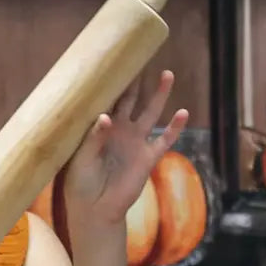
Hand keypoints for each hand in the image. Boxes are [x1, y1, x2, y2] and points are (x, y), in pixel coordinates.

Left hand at [62, 69, 188, 232]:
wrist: (95, 208)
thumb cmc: (81, 181)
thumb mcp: (81, 158)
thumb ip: (94, 137)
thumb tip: (106, 117)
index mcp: (100, 127)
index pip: (107, 99)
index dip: (112, 82)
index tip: (115, 60)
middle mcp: (120, 129)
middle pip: (131, 99)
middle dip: (137, 80)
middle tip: (143, 57)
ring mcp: (136, 141)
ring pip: (151, 112)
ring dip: (159, 94)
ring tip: (167, 74)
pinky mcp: (148, 157)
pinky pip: (165, 139)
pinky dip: (175, 127)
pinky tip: (184, 112)